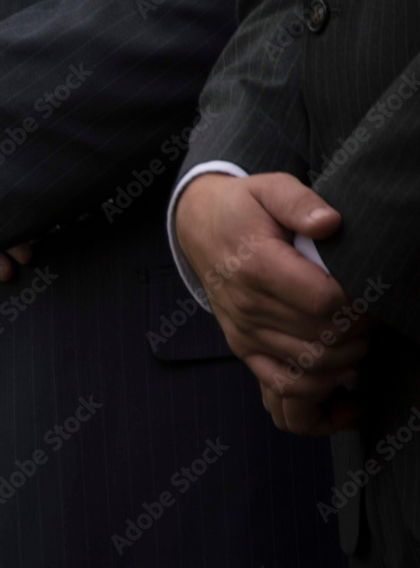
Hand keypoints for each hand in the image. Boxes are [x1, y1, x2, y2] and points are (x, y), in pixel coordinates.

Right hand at [176, 173, 369, 426]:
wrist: (199, 228)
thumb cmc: (242, 208)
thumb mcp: (270, 188)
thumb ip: (300, 202)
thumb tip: (329, 223)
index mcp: (256, 266)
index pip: (323, 301)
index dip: (358, 301)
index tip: (371, 289)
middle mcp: (246, 305)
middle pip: (322, 336)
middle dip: (360, 328)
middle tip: (374, 310)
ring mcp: (243, 331)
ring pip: (310, 363)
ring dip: (348, 354)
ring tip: (362, 332)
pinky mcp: (242, 347)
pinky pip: (283, 384)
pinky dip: (319, 386)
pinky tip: (343, 371)